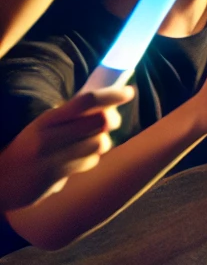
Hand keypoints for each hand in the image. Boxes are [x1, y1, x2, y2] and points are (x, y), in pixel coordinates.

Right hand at [0, 87, 132, 210]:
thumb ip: (71, 116)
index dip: (112, 95)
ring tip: (90, 141)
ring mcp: (53, 158)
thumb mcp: (44, 125)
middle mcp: (50, 137)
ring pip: (99, 143)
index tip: (129, 92)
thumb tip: (107, 102)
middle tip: (112, 119)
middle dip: (112, 119)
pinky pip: (89, 162)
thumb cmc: (29, 147)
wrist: (1, 179)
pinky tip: (78, 159)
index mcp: (47, 119)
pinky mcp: (56, 177)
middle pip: (100, 122)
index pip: (86, 101)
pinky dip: (91, 158)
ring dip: (102, 141)